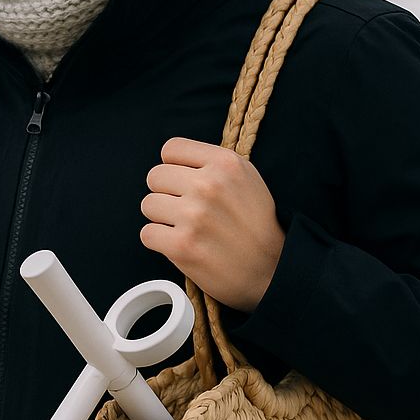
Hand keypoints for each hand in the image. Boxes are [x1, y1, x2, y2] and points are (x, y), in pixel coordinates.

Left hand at [139, 137, 284, 313]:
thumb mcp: (246, 178)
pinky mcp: (182, 245)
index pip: (171, 149)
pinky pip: (147, 234)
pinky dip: (160, 242)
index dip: (174, 167)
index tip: (184, 182)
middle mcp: (209, 185)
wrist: (272, 270)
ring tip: (186, 228)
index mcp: (225, 163)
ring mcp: (194, 215)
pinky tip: (181, 244)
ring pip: (148, 205)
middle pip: (155, 176)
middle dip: (167, 193)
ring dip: (162, 218)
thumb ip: (211, 164)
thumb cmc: (256, 224)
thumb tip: (172, 160)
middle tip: (186, 209)